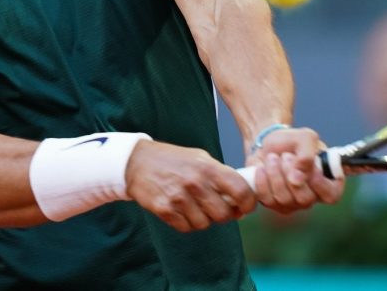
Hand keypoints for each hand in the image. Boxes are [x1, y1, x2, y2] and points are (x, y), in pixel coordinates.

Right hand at [125, 140, 255, 231]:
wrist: (138, 162)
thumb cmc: (174, 160)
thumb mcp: (200, 158)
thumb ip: (221, 175)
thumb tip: (242, 198)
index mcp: (208, 168)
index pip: (241, 191)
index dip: (249, 203)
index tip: (247, 207)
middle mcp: (195, 183)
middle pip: (224, 214)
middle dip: (226, 215)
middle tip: (220, 209)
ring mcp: (179, 198)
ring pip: (205, 224)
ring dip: (205, 220)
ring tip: (197, 207)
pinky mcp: (165, 210)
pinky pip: (186, 228)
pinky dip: (188, 223)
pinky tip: (183, 210)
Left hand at [246, 127, 343, 213]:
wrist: (267, 144)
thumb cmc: (291, 141)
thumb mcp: (305, 137)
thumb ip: (307, 155)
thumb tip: (298, 179)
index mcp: (327, 181)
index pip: (332, 195)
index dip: (320, 184)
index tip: (311, 167)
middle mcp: (312, 196)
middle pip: (305, 199)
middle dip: (291, 173)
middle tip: (285, 156)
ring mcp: (293, 203)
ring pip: (285, 199)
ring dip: (275, 174)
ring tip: (273, 157)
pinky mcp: (274, 204)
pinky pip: (268, 199)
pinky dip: (262, 180)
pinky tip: (262, 167)